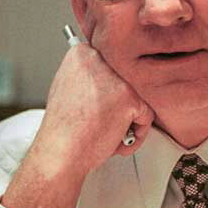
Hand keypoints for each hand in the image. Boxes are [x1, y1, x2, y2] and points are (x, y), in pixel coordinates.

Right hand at [1, 43, 153, 207]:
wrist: (60, 153)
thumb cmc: (63, 129)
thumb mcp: (67, 87)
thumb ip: (88, 75)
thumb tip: (106, 73)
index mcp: (81, 54)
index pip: (112, 66)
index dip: (106, 91)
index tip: (96, 104)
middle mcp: (99, 60)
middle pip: (126, 82)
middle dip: (118, 106)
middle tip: (99, 120)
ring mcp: (117, 79)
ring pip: (137, 99)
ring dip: (127, 120)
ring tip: (105, 132)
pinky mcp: (130, 99)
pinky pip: (146, 117)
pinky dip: (135, 135)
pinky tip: (113, 140)